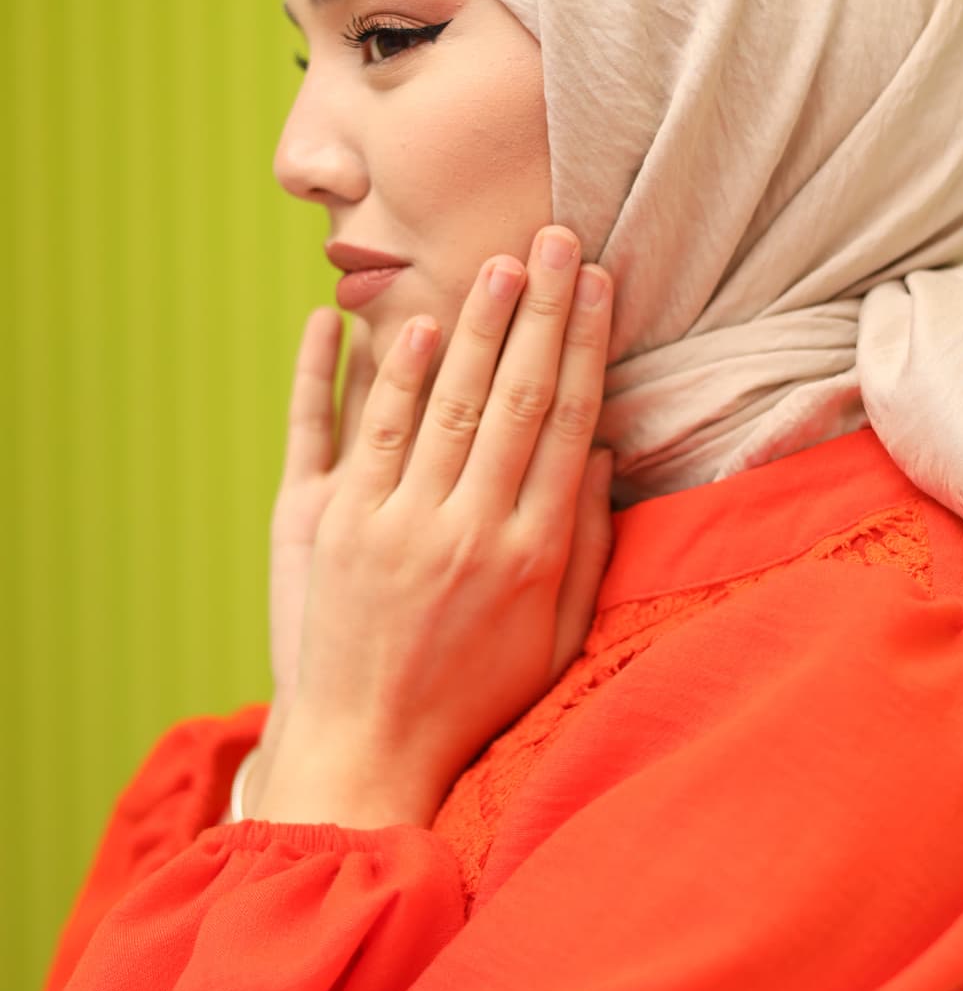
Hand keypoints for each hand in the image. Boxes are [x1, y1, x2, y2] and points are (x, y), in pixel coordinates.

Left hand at [248, 227, 615, 827]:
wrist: (369, 750)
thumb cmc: (475, 696)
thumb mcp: (556, 637)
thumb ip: (587, 546)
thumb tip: (602, 454)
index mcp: (531, 553)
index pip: (566, 423)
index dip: (585, 345)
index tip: (598, 284)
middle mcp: (468, 531)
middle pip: (511, 398)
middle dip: (537, 312)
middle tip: (555, 239)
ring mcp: (395, 526)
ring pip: (437, 403)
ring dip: (468, 326)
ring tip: (494, 264)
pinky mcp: (332, 529)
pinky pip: (354, 433)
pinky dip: (373, 374)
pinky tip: (396, 322)